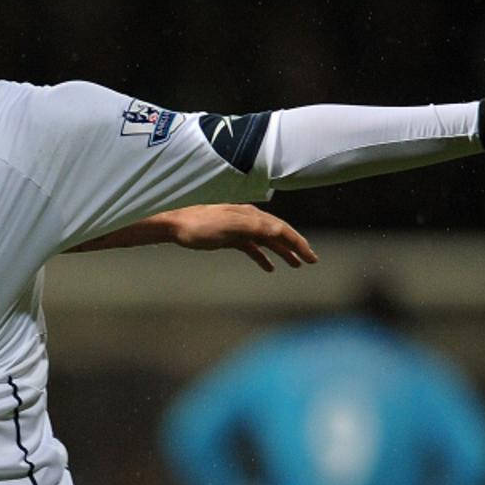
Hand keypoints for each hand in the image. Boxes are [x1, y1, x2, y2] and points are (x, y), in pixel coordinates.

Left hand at [165, 204, 317, 271]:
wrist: (173, 224)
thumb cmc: (198, 225)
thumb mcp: (228, 225)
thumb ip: (253, 226)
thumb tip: (279, 230)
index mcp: (251, 215)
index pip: (281, 229)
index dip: (298, 243)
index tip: (311, 257)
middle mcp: (248, 220)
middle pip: (278, 234)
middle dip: (296, 247)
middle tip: (311, 261)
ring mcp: (238, 229)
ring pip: (267, 241)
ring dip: (283, 252)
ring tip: (296, 265)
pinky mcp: (229, 238)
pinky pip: (252, 248)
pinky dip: (263, 257)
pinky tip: (269, 268)